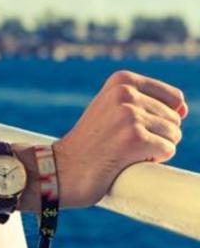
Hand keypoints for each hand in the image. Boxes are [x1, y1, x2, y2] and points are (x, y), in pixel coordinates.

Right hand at [55, 70, 186, 206]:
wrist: (63, 167)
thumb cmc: (92, 142)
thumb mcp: (114, 108)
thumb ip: (149, 102)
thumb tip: (184, 109)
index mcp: (121, 80)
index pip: (174, 98)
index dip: (161, 119)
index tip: (131, 127)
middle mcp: (125, 93)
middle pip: (174, 118)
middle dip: (156, 135)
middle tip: (122, 141)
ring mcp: (130, 115)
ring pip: (173, 135)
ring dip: (154, 148)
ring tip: (124, 150)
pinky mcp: (135, 138)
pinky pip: (167, 150)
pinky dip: (153, 160)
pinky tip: (128, 160)